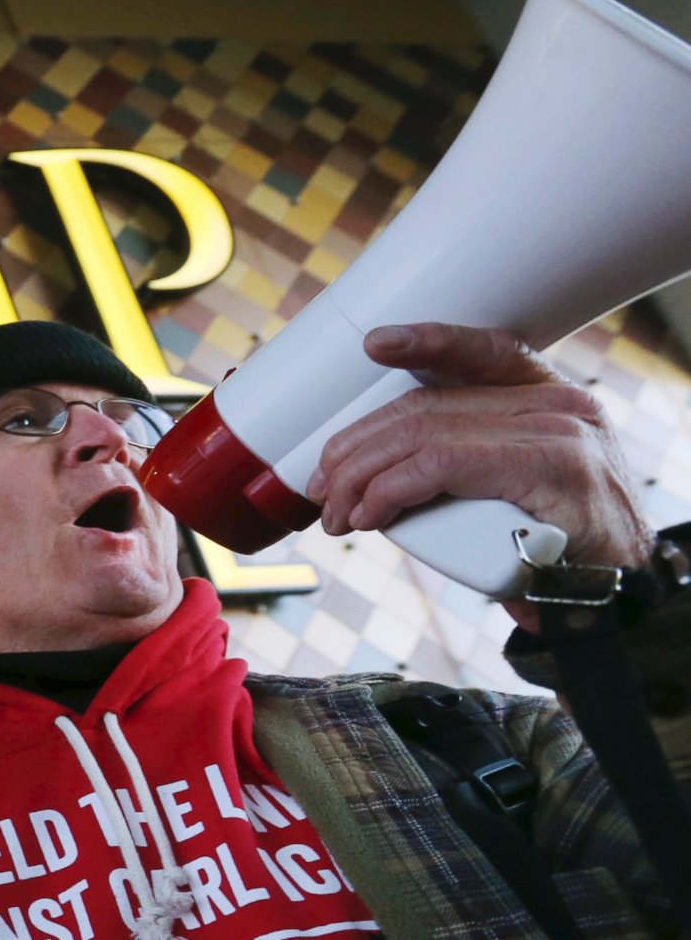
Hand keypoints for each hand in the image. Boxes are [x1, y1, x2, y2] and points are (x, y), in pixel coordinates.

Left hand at [312, 323, 652, 614]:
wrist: (614, 598)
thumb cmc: (558, 549)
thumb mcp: (515, 491)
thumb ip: (470, 465)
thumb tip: (379, 474)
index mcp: (549, 399)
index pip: (483, 353)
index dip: (428, 342)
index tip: (375, 344)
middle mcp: (559, 403)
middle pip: (428, 405)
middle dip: (358, 445)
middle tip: (324, 489)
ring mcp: (559, 432)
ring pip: (424, 433)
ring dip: (362, 476)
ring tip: (339, 513)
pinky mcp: (549, 468)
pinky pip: (442, 464)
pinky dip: (390, 490)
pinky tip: (372, 515)